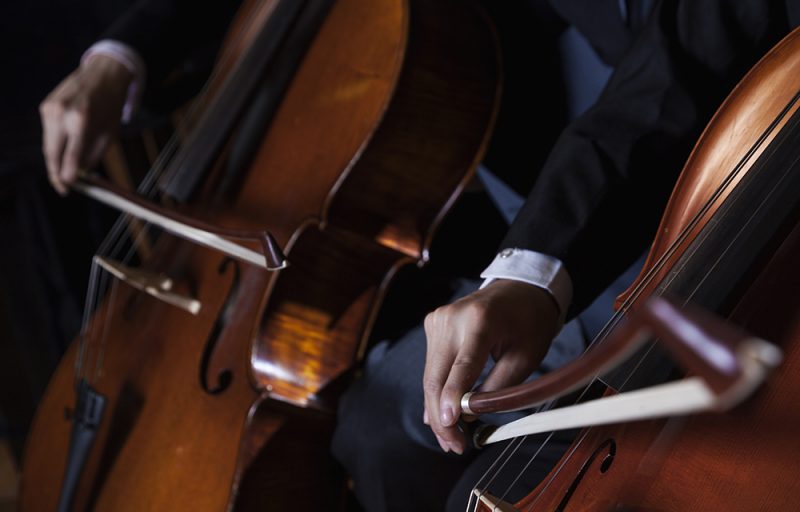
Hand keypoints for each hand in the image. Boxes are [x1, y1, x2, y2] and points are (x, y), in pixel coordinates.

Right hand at [40, 54, 132, 194]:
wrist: (102, 74)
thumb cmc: (110, 106)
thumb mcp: (110, 133)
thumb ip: (94, 154)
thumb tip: (80, 174)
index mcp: (81, 120)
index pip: (70, 155)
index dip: (67, 175)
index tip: (67, 188)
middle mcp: (61, 113)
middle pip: (52, 153)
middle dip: (56, 173)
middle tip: (62, 188)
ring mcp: (50, 108)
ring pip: (47, 144)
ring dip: (54, 160)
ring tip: (64, 173)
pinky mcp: (45, 106)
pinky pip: (48, 132)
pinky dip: (55, 144)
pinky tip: (64, 149)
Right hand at [422, 279, 560, 453]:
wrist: (520, 287)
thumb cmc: (529, 321)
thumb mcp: (525, 357)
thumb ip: (498, 387)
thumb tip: (470, 415)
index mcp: (479, 321)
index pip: (462, 367)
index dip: (452, 399)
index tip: (450, 425)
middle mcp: (451, 318)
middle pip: (436, 377)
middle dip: (443, 417)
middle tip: (454, 445)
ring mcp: (437, 319)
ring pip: (429, 375)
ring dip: (437, 408)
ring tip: (451, 438)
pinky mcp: (432, 324)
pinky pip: (431, 365)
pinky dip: (437, 390)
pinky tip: (441, 415)